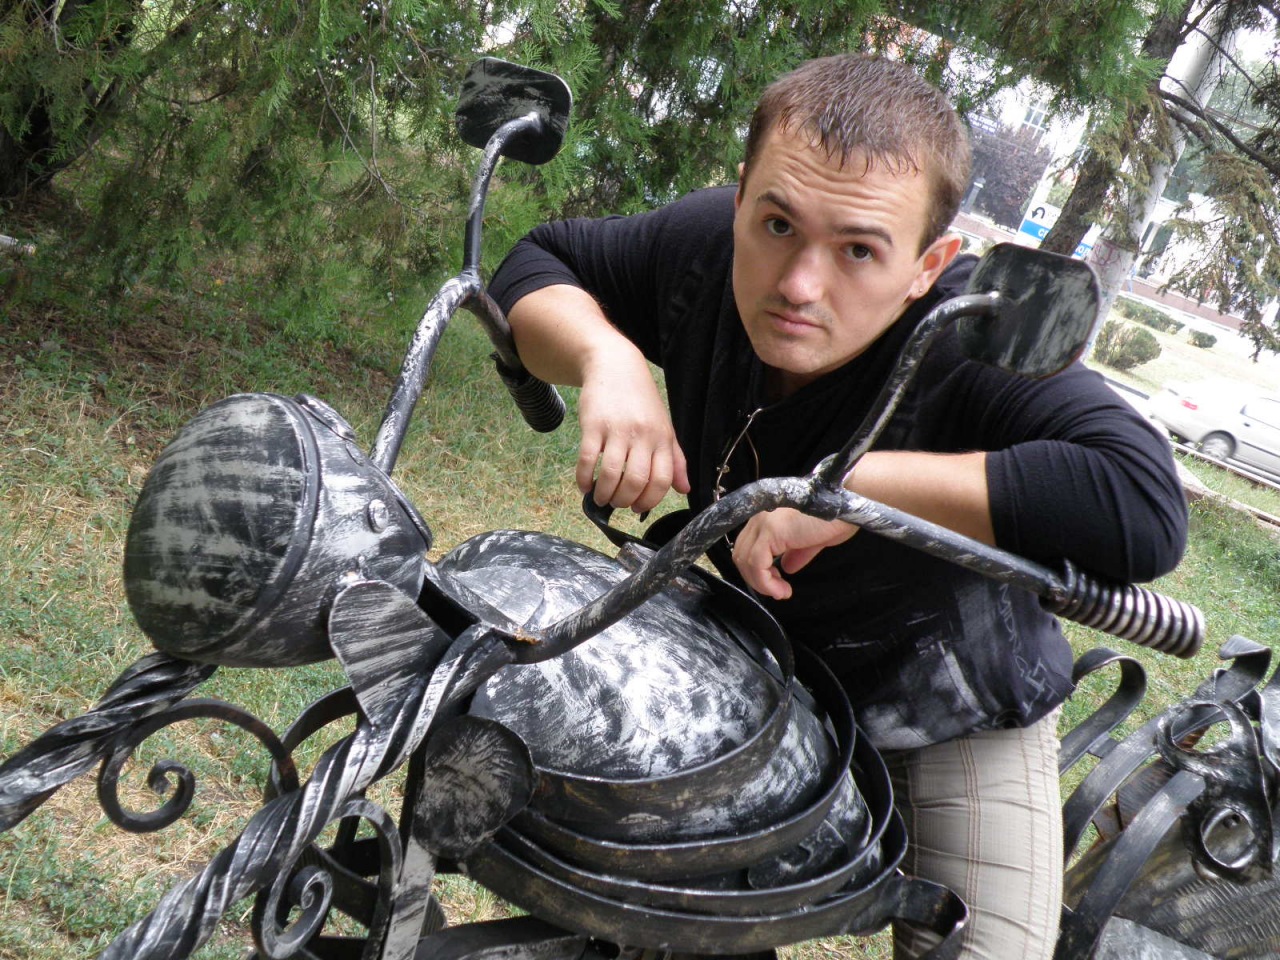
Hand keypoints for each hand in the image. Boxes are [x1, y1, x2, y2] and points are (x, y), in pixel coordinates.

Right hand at [577, 354, 689, 512]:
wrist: (615, 366)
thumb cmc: (641, 401)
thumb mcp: (664, 427)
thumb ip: (675, 460)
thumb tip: (684, 489)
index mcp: (662, 439)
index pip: (662, 480)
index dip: (649, 500)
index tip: (638, 508)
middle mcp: (642, 435)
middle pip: (637, 480)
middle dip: (625, 501)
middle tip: (617, 504)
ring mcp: (617, 430)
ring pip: (612, 474)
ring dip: (604, 494)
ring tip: (600, 497)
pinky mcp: (593, 425)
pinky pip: (588, 459)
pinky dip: (584, 478)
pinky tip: (584, 485)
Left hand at [731, 508, 857, 599]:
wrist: (849, 505)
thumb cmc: (837, 516)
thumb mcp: (812, 540)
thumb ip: (796, 553)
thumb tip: (787, 568)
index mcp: (768, 516)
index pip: (748, 546)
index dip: (757, 569)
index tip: (777, 584)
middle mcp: (760, 516)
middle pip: (741, 553)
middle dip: (756, 578)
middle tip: (777, 591)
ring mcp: (763, 522)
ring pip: (746, 560)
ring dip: (761, 583)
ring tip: (780, 592)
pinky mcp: (771, 531)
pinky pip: (757, 564)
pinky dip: (765, 582)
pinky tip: (781, 589)